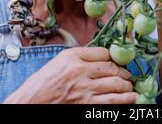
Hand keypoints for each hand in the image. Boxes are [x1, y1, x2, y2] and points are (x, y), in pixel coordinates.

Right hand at [4, 47, 137, 103]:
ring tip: (131, 88)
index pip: (104, 53)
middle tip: (128, 77)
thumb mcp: (57, 63)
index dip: (114, 58)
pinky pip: (112, 103)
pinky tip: (132, 99)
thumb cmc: (41, 85)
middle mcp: (80, 71)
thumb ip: (78, 58)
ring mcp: (84, 91)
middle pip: (113, 69)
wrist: (28, 105)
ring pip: (117, 86)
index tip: (118, 63)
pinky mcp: (86, 107)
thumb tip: (101, 58)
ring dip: (128, 87)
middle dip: (124, 74)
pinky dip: (126, 101)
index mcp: (73, 57)